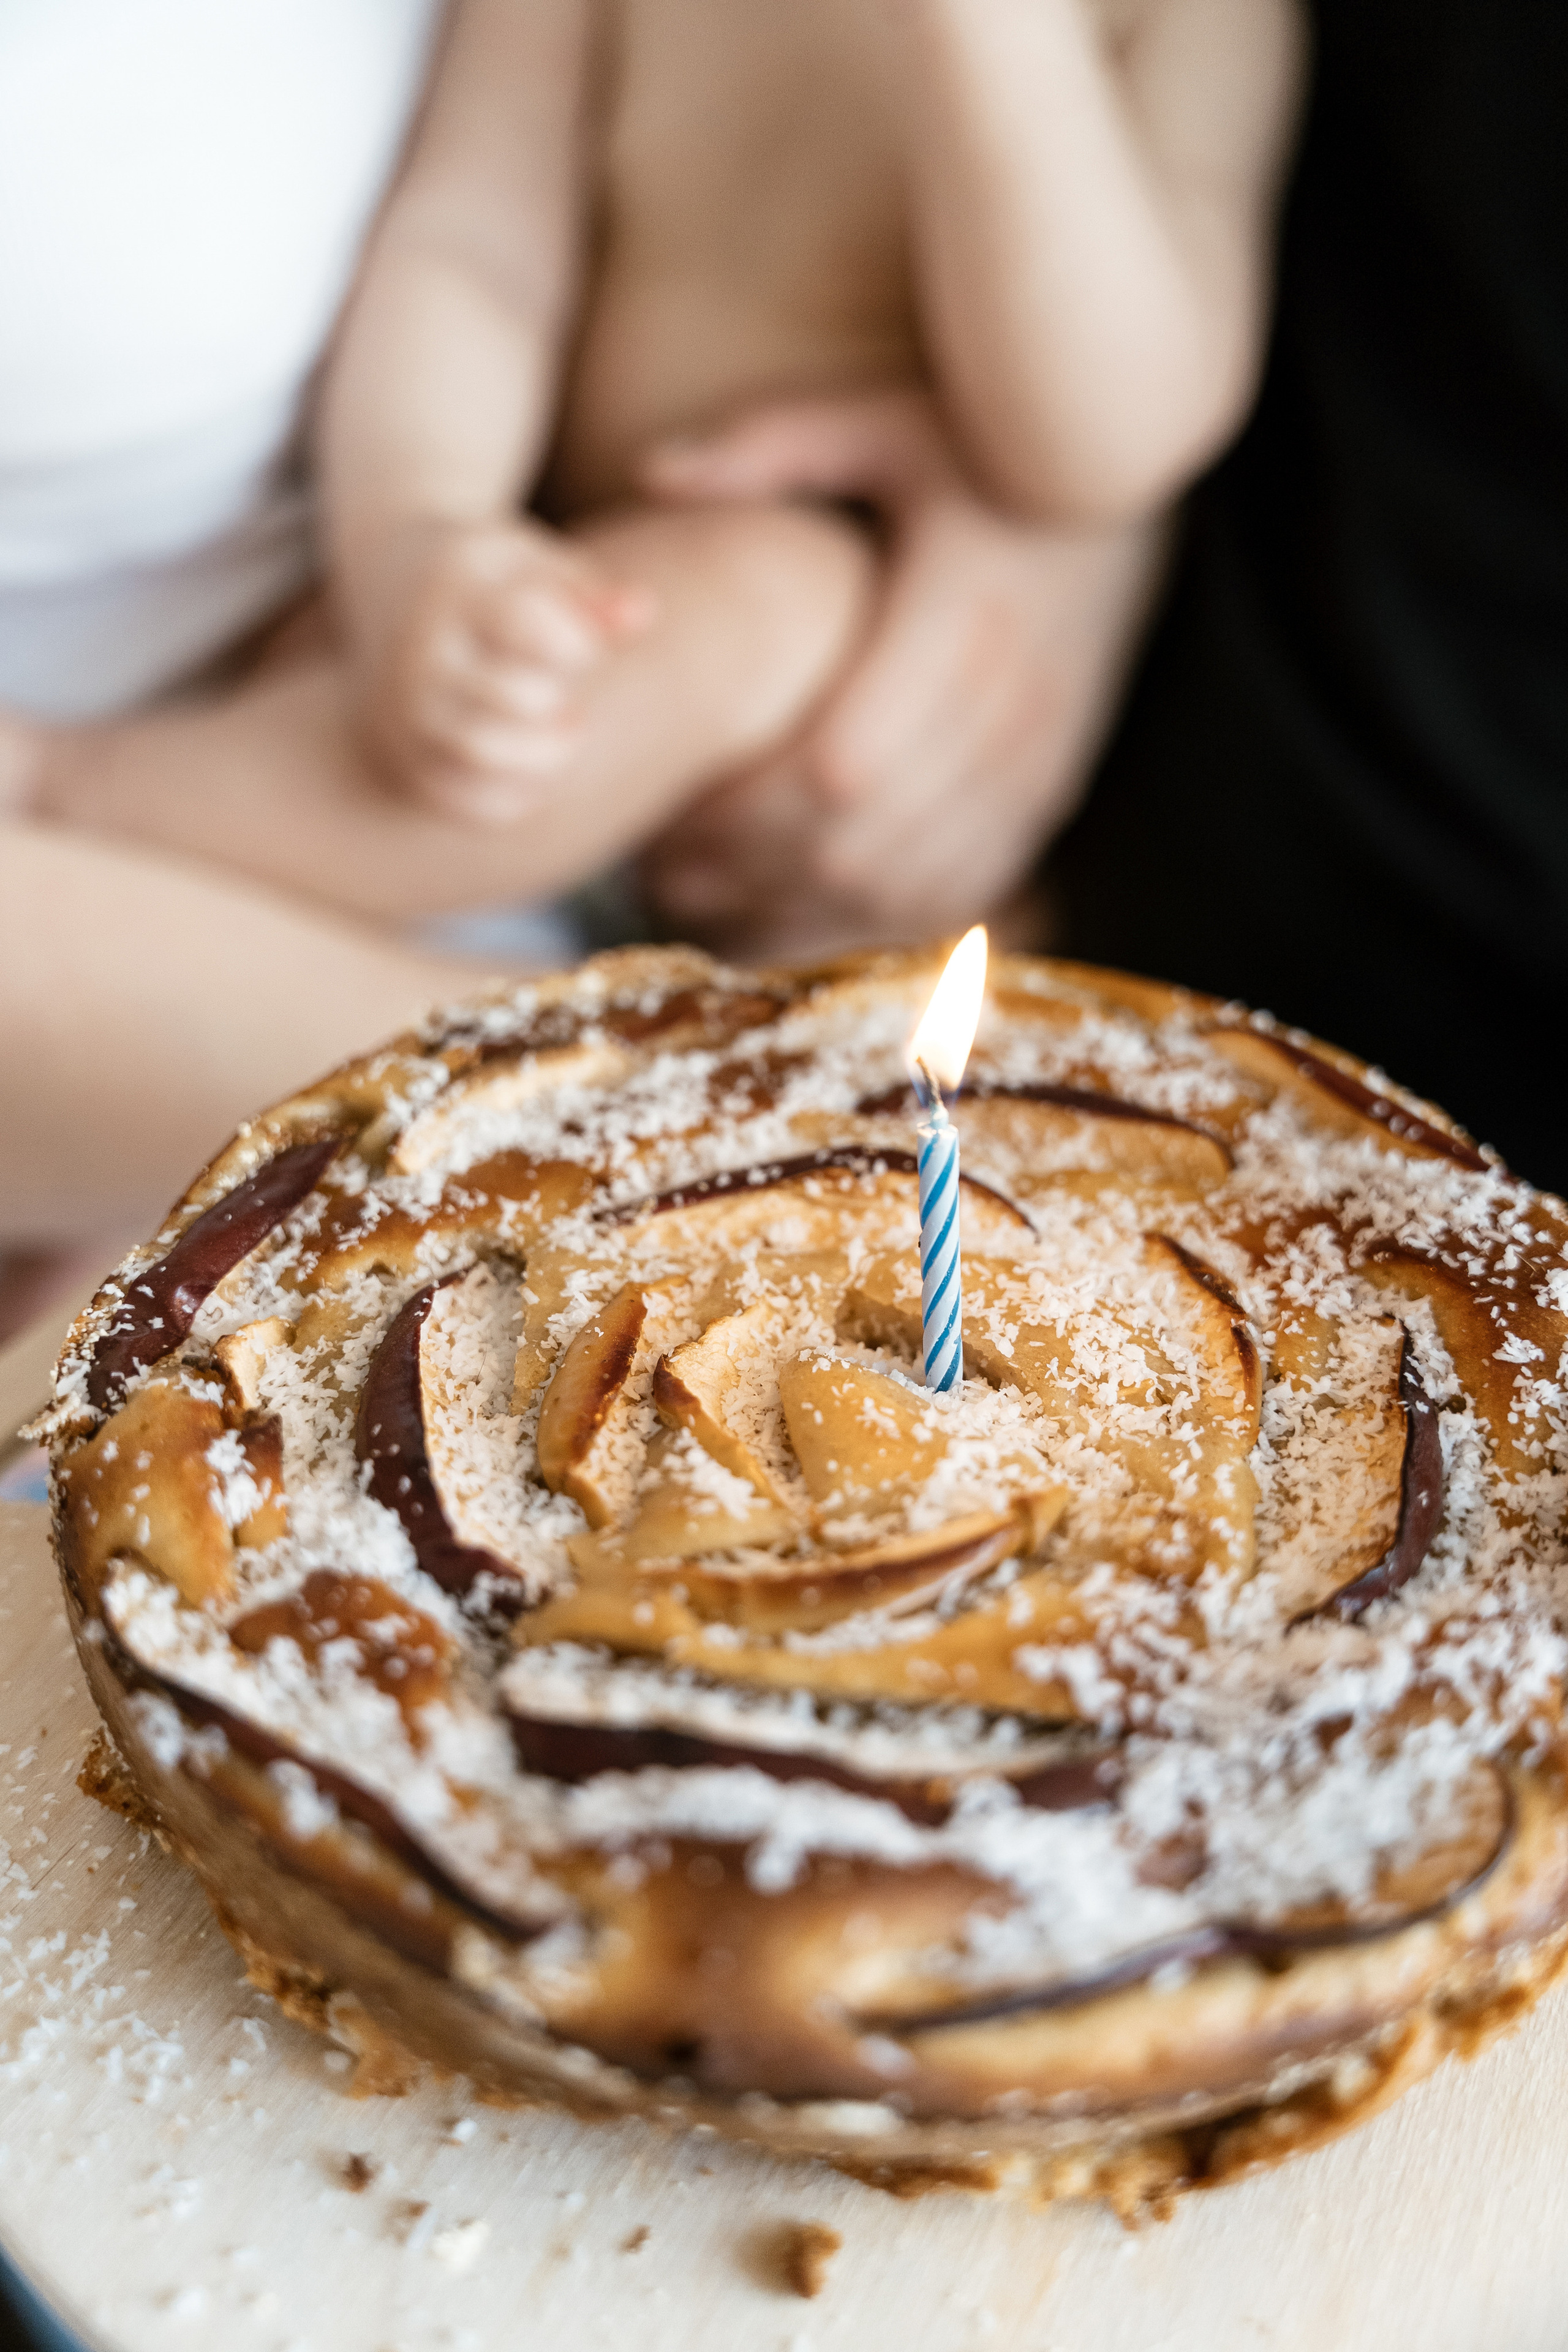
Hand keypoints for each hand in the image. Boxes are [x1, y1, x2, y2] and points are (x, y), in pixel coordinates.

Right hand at [356, 518, 654, 824]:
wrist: (397, 597)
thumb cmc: (497, 585)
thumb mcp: (541, 570)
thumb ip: (595, 597)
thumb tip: (641, 616)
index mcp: (459, 587)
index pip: (527, 625)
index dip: (578, 646)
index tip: (581, 647)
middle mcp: (420, 649)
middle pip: (518, 697)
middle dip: (560, 702)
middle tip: (565, 695)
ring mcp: (405, 708)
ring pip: (485, 754)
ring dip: (548, 755)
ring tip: (562, 735)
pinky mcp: (407, 760)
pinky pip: (468, 800)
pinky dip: (518, 796)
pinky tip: (535, 769)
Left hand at [635, 389, 1166, 958]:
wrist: (1120, 495)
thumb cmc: (980, 451)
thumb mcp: (884, 423)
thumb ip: (770, 445)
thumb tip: (652, 474)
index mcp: (963, 614)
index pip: (842, 764)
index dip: (750, 808)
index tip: (675, 804)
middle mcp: (1013, 704)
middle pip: (864, 843)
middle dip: (754, 869)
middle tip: (667, 866)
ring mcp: (1039, 763)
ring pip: (906, 887)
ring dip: (804, 904)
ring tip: (713, 892)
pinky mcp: (1048, 799)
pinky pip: (957, 895)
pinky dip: (873, 916)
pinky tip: (797, 898)